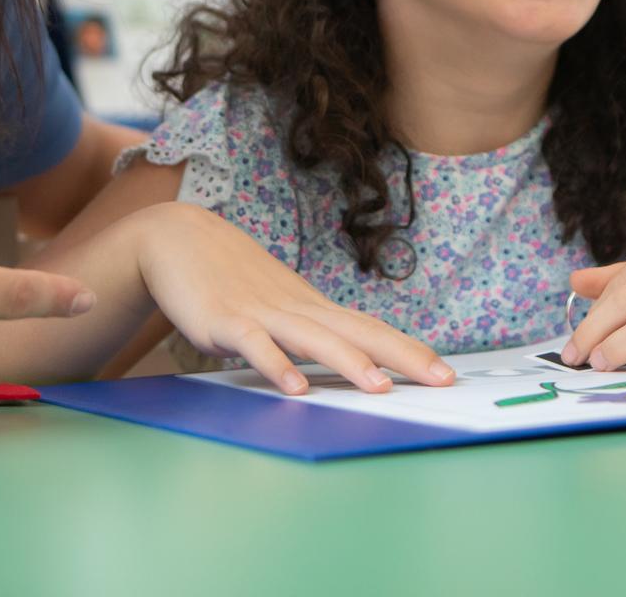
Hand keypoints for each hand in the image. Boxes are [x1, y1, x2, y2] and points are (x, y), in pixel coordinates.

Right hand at [128, 202, 454, 394]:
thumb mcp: (277, 307)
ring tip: (379, 387)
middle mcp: (297, 309)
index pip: (372, 329)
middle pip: (358, 333)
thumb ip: (307, 333)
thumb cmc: (231, 279)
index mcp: (313, 309)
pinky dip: (276, 364)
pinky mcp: (225, 321)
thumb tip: (345, 360)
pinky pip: (255, 345)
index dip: (410, 350)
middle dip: (403, 357)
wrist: (177, 238)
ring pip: (313, 338)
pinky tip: (294, 387)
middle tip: (442, 380)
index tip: (448, 373)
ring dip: (348, 362)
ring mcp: (262, 313)